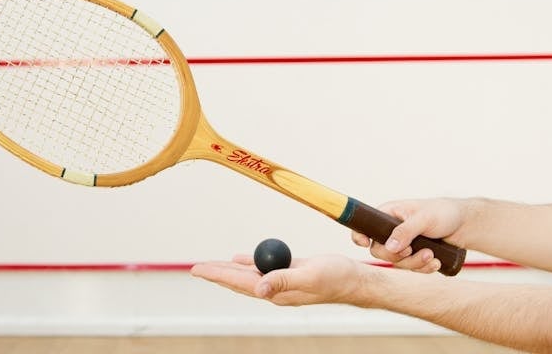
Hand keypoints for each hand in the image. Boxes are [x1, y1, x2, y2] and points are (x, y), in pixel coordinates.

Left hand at [191, 254, 366, 305]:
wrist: (356, 280)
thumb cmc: (337, 279)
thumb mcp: (310, 276)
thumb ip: (283, 281)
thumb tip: (259, 289)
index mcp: (277, 292)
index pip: (240, 283)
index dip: (218, 275)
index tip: (198, 270)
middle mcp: (275, 289)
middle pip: (238, 280)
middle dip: (217, 273)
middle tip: (195, 268)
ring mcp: (282, 281)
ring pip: (248, 273)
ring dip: (229, 269)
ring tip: (211, 265)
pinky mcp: (289, 272)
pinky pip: (263, 266)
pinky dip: (248, 262)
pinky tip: (239, 258)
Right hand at [351, 198, 470, 272]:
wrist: (464, 224)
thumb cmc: (443, 212)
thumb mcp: (424, 218)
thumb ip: (405, 232)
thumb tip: (389, 247)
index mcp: (387, 215)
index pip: (364, 226)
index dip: (360, 236)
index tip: (364, 244)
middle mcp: (390, 231)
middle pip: (379, 251)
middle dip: (397, 256)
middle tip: (412, 251)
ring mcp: (402, 244)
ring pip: (397, 262)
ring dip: (414, 263)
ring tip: (432, 256)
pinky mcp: (413, 255)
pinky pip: (411, 268)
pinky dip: (423, 268)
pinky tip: (436, 263)